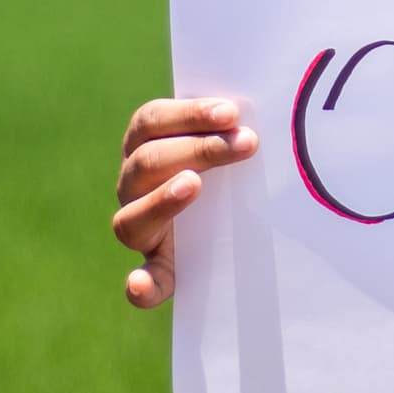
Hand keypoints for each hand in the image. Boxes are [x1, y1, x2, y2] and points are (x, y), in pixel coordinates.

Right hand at [116, 95, 260, 306]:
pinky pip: (144, 280)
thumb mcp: (224, 144)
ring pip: (132, 217)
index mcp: (143, 145)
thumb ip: (230, 126)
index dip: (187, 114)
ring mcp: (140, 228)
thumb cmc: (230, 171)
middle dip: (198, 149)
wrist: (230, 225)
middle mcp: (133, 186)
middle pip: (147, 162)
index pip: (151, 120)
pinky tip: (141, 284)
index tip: (231, 112)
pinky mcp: (157, 270)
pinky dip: (140, 284)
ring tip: (193, 185)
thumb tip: (262, 108)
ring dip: (162, 201)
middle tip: (246, 143)